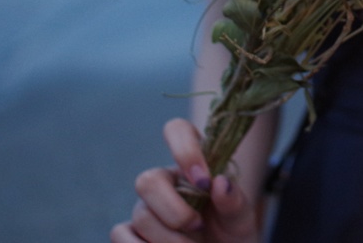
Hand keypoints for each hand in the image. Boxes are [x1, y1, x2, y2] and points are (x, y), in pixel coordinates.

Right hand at [110, 119, 259, 242]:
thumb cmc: (231, 233)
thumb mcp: (241, 218)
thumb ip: (234, 201)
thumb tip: (220, 182)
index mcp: (192, 165)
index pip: (177, 130)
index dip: (185, 150)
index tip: (205, 182)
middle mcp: (165, 182)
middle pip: (148, 181)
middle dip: (174, 212)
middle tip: (199, 227)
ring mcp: (147, 208)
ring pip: (141, 215)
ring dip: (168, 240)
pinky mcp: (133, 233)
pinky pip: (120, 234)